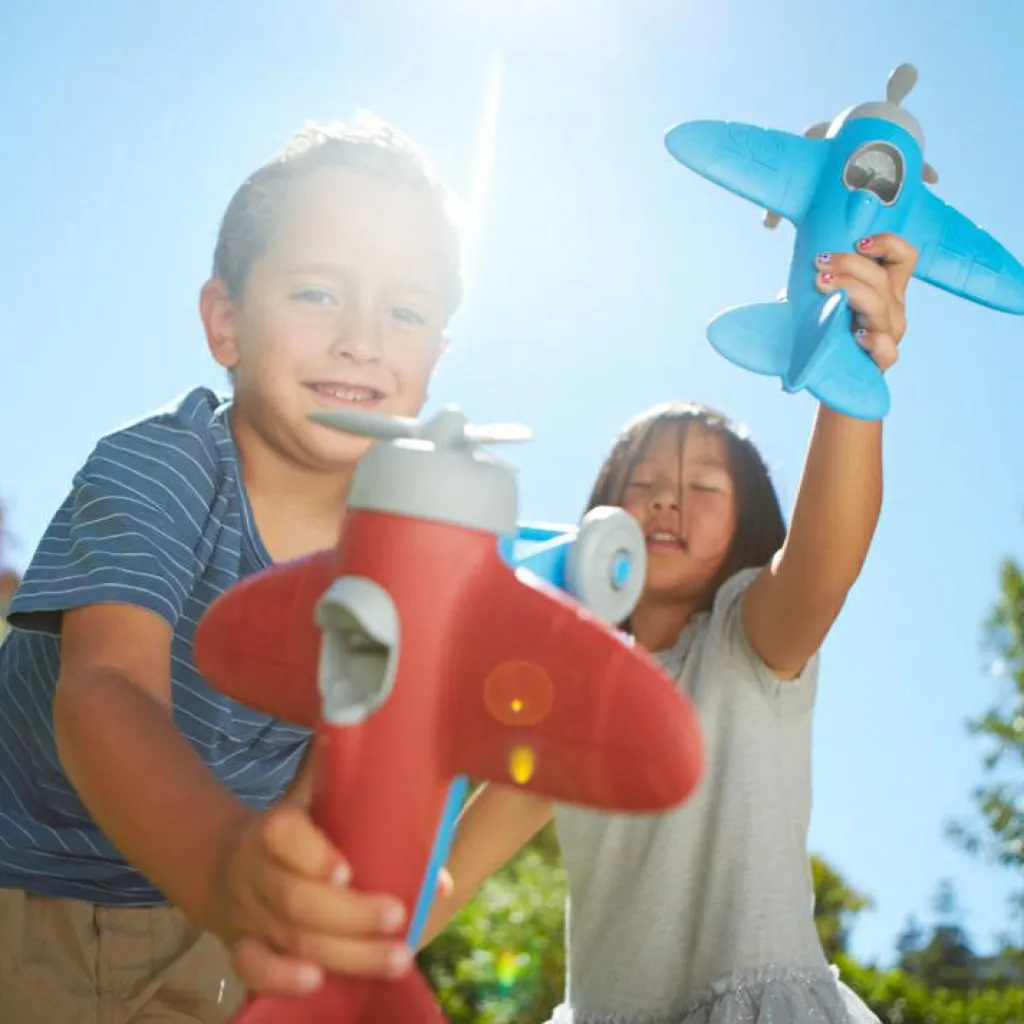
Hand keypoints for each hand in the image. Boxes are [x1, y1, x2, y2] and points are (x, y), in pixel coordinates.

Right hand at [211, 804, 412, 995]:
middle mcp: (256, 870)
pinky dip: (282, 978)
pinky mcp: (242, 946)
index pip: (284, 835)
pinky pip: (253, 968)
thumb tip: (439, 883)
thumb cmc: (303, 837)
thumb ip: (379, 838)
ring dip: (344, 953)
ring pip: (291, 937)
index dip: (313, 855)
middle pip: (297, 898)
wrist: (230, 862)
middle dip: (351, 915)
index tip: (347, 872)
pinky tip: (318, 983)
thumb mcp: (328, 817)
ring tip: (394, 959)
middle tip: (397, 918)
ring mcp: (247, 913)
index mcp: (276, 828)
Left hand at [814, 233, 918, 370]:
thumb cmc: (828, 338)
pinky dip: (873, 340)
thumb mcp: (828, 304)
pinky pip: (886, 349)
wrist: (834, 382)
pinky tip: (855, 335)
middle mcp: (891, 309)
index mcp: (885, 291)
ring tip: (821, 284)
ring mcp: (889, 335)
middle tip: (819, 262)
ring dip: (850, 289)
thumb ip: (822, 285)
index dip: (888, 243)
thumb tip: (795, 273)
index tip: (859, 242)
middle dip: (849, 264)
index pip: (904, 258)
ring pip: (879, 306)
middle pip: (881, 277)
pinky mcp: (882, 361)